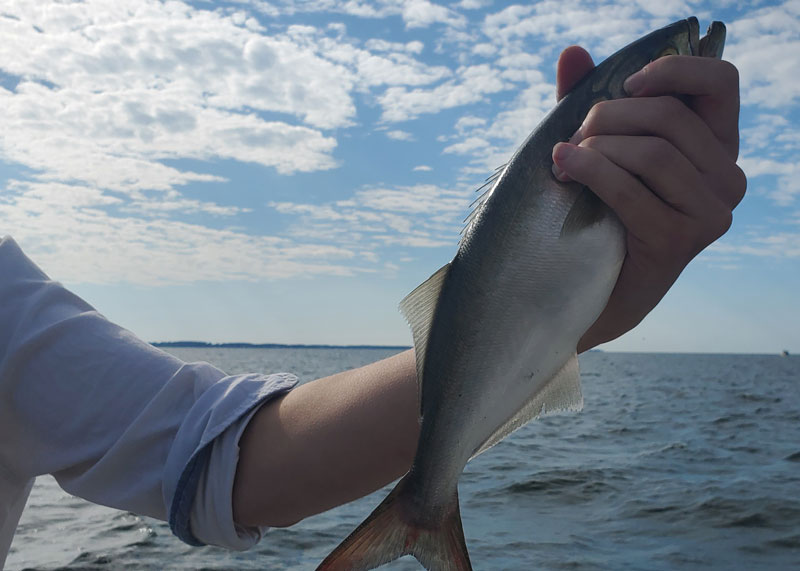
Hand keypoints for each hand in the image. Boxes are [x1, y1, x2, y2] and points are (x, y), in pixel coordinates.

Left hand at [551, 47, 746, 351]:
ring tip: (564, 159)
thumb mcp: (596, 151)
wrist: (590, 289)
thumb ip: (589, 102)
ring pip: (653, 151)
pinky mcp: (682, 240)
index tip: (626, 86)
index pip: (720, 83)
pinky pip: (631, 190)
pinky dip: (591, 172)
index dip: (673, 69)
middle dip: (608, 117)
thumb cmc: (596, 213)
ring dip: (597, 147)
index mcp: (715, 145)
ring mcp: (711, 211)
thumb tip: (572, 52)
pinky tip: (563, 169)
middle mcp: (726, 176)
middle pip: (670, 116)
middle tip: (573, 135)